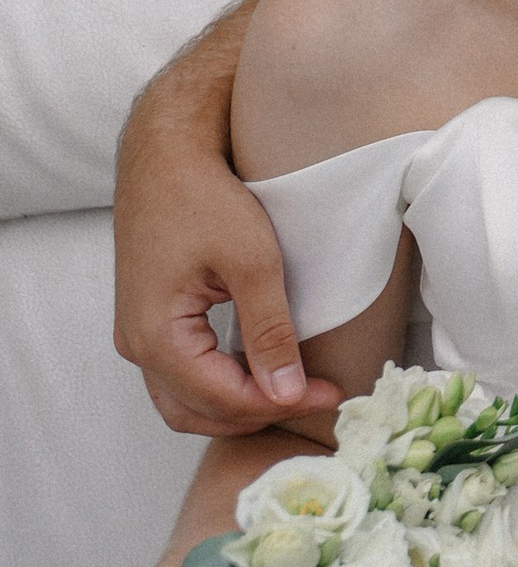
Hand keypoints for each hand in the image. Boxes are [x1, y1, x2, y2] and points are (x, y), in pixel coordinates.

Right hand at [113, 151, 337, 441]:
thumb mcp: (252, 262)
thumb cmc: (205, 196)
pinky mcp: (147, 319)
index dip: (281, 404)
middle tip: (317, 396)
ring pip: (184, 401)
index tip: (332, 393)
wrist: (165, 152)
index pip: (223, 399)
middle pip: (197, 412)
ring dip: (236, 406)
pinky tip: (260, 370)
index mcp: (156, 336)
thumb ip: (268, 331)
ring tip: (294, 389)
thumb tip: (287, 393)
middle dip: (258, 413)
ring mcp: (137, 334)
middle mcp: (136, 345)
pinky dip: (219, 385)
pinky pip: (180, 375)